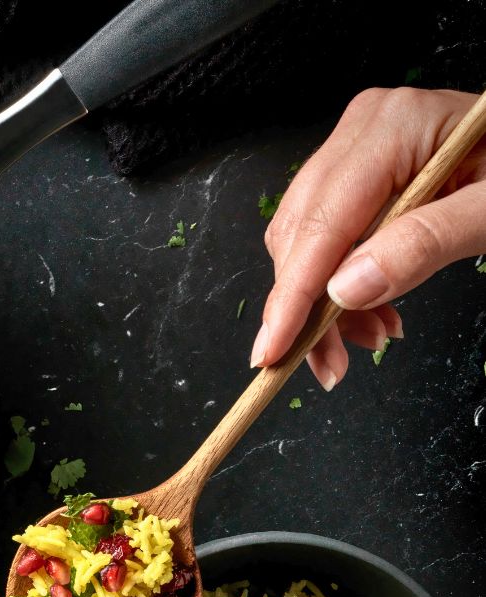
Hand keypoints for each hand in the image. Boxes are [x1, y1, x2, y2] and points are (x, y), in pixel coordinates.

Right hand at [251, 88, 485, 387]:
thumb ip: (426, 244)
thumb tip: (346, 290)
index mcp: (393, 126)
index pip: (323, 222)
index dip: (294, 293)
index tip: (274, 349)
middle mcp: (362, 131)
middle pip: (302, 233)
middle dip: (307, 307)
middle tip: (329, 367)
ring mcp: (356, 148)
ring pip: (304, 239)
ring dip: (323, 300)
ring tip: (369, 336)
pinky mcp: (359, 172)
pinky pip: (327, 235)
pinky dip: (341, 282)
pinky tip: (371, 308)